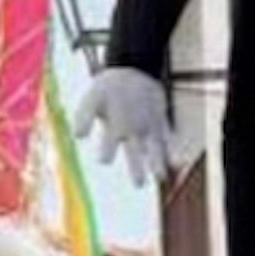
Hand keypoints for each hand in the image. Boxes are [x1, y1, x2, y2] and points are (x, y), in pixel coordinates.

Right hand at [72, 67, 170, 185]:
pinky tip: (177, 158)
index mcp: (112, 127)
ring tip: (160, 177)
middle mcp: (129, 132)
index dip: (106, 152)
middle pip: (133, 154)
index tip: (103, 161)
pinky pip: (167, 136)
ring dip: (156, 163)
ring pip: (152, 149)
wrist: (130, 70)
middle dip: (136, 170)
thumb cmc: (108, 84)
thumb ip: (84, 115)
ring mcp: (146, 127)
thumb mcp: (94, 95)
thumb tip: (77, 136)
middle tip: (139, 185)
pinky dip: (171, 147)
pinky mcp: (159, 121)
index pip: (108, 144)